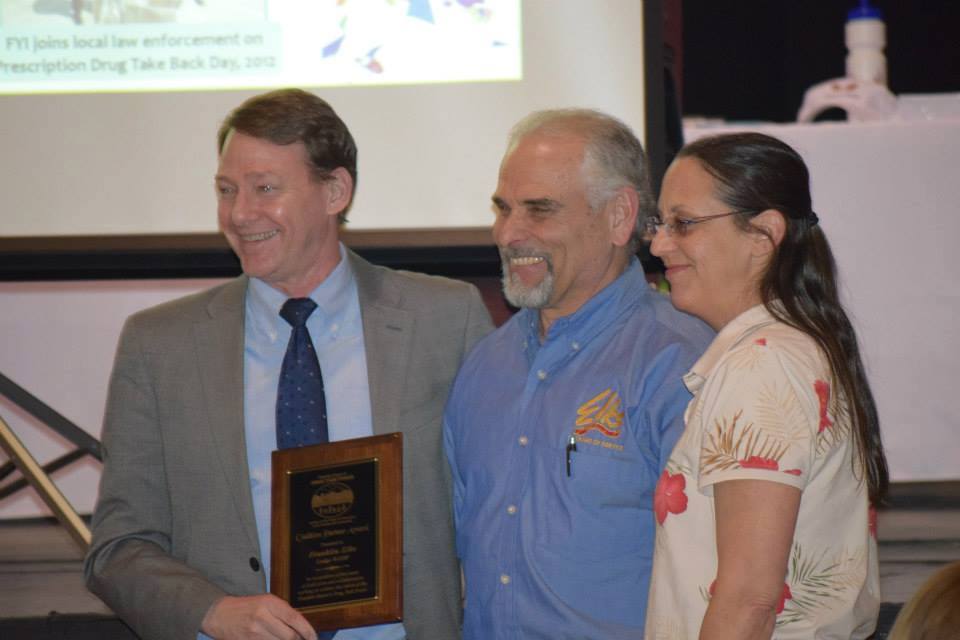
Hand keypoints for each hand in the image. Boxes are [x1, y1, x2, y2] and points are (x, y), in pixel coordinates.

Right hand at [201, 594, 317, 639]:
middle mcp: (262, 617)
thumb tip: (302, 627)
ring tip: (286, 639)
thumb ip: (283, 612)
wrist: (219, 614)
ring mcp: (254, 633)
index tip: (314, 638)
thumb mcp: (266, 602)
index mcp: (269, 603)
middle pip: (289, 636)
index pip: (295, 619)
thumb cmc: (246, 607)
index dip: (308, 631)